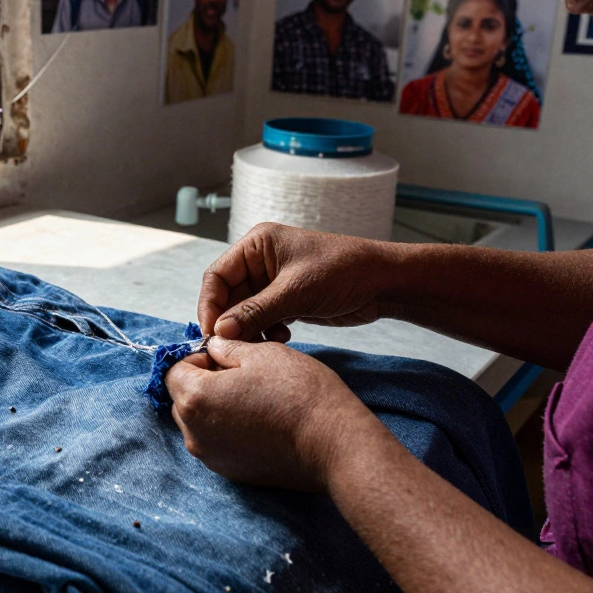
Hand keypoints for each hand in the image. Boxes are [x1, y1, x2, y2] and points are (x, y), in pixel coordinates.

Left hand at [163, 336, 381, 492]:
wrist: (333, 446)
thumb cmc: (299, 394)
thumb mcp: (261, 353)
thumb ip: (226, 348)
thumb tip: (212, 347)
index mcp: (195, 399)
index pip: (174, 369)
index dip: (198, 356)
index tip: (226, 355)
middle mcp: (194, 434)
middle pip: (182, 399)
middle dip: (203, 382)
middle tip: (242, 375)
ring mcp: (212, 458)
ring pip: (199, 423)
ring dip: (215, 407)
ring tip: (254, 398)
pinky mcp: (231, 473)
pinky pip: (217, 444)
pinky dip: (229, 430)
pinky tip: (261, 421)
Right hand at [198, 223, 399, 341]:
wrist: (383, 283)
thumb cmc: (344, 271)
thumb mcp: (296, 291)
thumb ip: (255, 311)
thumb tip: (220, 331)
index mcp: (257, 245)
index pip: (216, 275)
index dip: (209, 304)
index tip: (211, 333)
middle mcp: (260, 261)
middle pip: (227, 296)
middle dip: (230, 322)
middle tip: (233, 347)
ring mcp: (272, 282)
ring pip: (243, 311)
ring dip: (249, 330)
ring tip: (262, 343)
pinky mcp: (285, 300)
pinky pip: (261, 319)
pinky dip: (265, 332)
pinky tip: (282, 337)